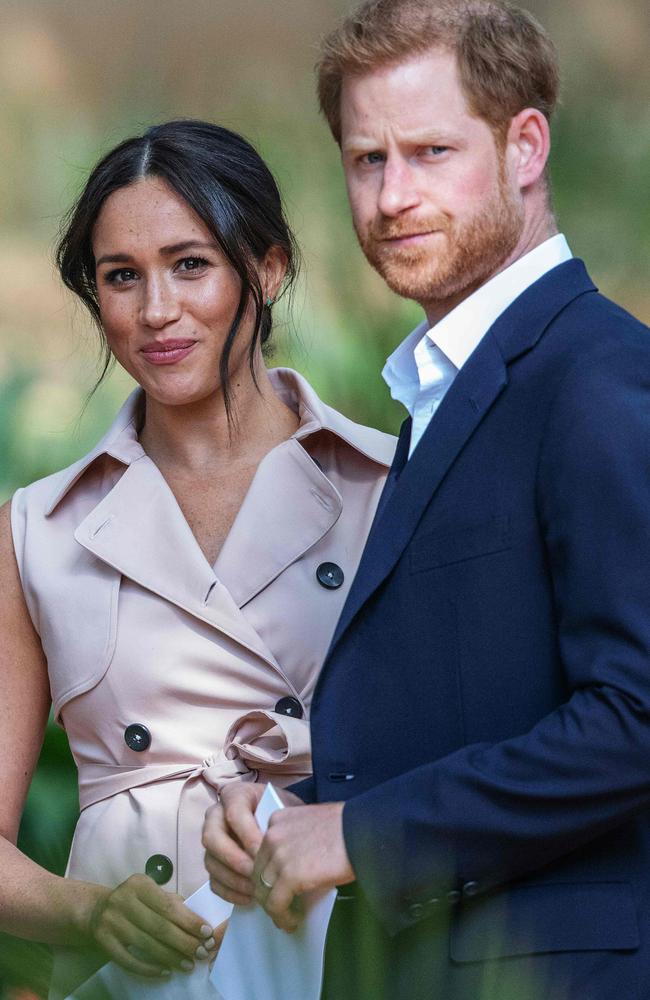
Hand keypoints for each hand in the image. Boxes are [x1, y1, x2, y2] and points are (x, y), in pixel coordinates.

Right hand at [86, 874, 217, 977]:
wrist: (96, 911)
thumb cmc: (134, 902)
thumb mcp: (150, 894)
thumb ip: (172, 903)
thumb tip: (199, 924)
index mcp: (139, 884)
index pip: (169, 906)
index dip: (189, 921)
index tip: (206, 933)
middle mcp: (123, 900)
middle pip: (159, 926)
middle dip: (184, 941)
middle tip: (201, 953)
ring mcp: (111, 921)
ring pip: (146, 944)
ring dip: (171, 957)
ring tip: (188, 965)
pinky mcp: (103, 941)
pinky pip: (129, 960)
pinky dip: (149, 969)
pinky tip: (165, 972)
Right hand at [202, 783, 301, 904]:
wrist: (284, 824)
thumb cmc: (285, 814)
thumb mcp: (286, 808)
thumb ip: (279, 820)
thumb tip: (277, 845)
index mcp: (235, 795)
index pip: (233, 811)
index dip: (247, 833)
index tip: (265, 850)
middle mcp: (216, 816)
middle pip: (211, 837)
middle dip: (233, 857)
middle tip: (255, 871)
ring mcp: (212, 842)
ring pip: (211, 862)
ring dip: (233, 879)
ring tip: (257, 889)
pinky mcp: (214, 864)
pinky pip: (214, 881)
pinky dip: (230, 892)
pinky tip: (250, 898)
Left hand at [253, 802, 354, 932]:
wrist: (363, 830)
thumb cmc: (348, 826)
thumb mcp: (312, 823)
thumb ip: (296, 839)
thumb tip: (294, 867)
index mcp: (277, 819)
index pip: (261, 852)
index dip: (268, 873)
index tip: (277, 886)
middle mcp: (272, 836)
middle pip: (258, 873)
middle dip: (267, 893)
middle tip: (280, 907)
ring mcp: (278, 856)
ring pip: (263, 891)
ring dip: (274, 909)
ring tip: (287, 918)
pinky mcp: (289, 876)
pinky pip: (276, 905)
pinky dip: (283, 918)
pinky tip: (292, 922)